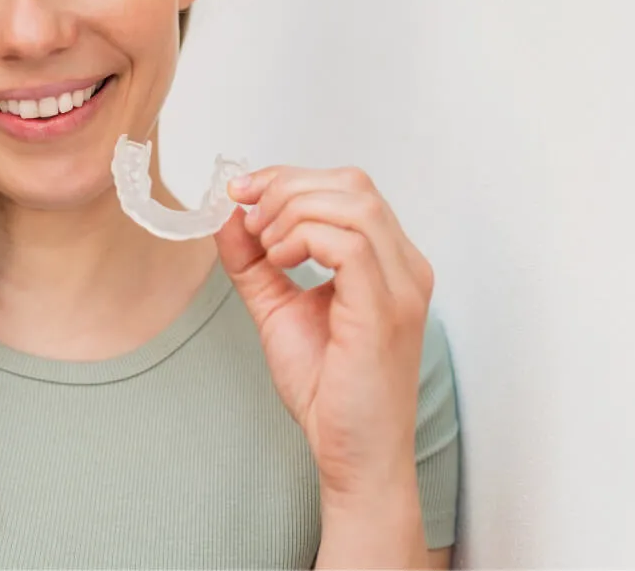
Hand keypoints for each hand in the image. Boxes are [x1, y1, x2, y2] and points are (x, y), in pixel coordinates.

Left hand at [215, 165, 434, 502]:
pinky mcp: (385, 312)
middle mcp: (405, 267)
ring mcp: (401, 287)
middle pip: (353, 184)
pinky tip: (281, 263)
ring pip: (353, 205)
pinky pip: (350, 244)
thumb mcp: (278, 308)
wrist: (352, 456)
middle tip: (248, 218)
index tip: (241, 192)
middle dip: (287, 188)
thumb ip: (254, 261)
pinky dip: (304, 239)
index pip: (348, 187)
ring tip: (266, 248)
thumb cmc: (328, 390)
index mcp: (389, 261)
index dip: (289, 178)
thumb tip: (228, 215)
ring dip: (293, 213)